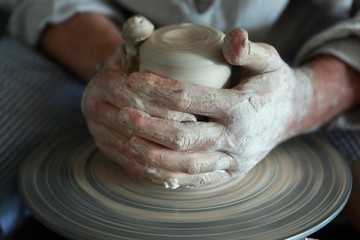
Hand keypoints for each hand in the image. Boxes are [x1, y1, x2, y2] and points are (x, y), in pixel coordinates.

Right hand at [81, 39, 195, 184]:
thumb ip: (136, 35)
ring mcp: (99, 134)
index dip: (168, 110)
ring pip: (134, 151)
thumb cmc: (130, 67)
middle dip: (169, 133)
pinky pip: (130, 166)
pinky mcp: (106, 151)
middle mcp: (94, 112)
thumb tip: (141, 24)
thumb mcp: (131, 49)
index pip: (138, 101)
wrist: (110, 90)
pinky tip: (178, 171)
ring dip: (164, 155)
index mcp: (102, 85)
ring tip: (193, 155)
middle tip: (200, 135)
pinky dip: (154, 170)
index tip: (196, 113)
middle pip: (137, 128)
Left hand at [119, 28, 314, 186]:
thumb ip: (249, 49)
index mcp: (242, 109)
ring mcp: (234, 160)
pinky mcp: (232, 173)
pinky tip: (150, 166)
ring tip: (129, 143)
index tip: (134, 79)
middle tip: (124, 115)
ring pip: (187, 165)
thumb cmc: (274, 84)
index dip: (158, 88)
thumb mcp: (269, 60)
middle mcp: (237, 139)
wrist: (293, 115)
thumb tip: (231, 39)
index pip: (190, 98)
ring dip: (154, 156)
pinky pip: (197, 180)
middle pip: (184, 138)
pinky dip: (171, 176)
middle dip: (149, 127)